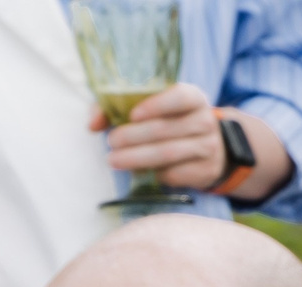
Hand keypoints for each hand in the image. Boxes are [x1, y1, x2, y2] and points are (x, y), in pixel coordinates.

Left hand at [95, 82, 224, 187]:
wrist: (209, 147)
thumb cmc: (169, 120)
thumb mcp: (149, 106)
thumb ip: (116, 107)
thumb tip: (92, 125)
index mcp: (193, 97)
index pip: (180, 98)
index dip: (156, 106)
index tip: (132, 116)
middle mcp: (206, 121)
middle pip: (167, 129)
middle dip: (135, 137)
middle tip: (111, 142)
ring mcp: (209, 147)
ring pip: (169, 153)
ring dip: (138, 158)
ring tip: (115, 160)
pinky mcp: (207, 171)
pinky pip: (177, 174)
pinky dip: (154, 174)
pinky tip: (139, 171)